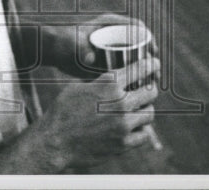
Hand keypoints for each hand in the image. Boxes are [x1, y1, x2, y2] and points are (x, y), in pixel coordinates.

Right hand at [30, 57, 160, 171]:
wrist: (54, 141)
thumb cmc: (63, 111)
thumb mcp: (80, 87)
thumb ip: (102, 82)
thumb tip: (118, 78)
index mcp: (109, 84)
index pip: (140, 69)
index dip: (151, 65)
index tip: (155, 64)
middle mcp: (119, 103)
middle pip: (150, 92)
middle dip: (150, 89)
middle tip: (147, 91)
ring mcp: (123, 125)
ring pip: (149, 114)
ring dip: (145, 111)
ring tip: (138, 111)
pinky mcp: (122, 144)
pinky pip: (143, 135)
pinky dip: (141, 130)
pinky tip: (134, 128)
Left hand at [44, 14, 155, 77]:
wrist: (51, 50)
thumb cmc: (62, 42)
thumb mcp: (72, 44)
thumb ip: (80, 49)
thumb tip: (89, 59)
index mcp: (109, 24)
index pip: (136, 28)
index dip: (148, 39)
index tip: (154, 53)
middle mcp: (113, 35)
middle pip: (139, 45)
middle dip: (149, 60)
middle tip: (155, 75)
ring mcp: (111, 48)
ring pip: (134, 59)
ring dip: (143, 70)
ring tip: (149, 85)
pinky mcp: (107, 61)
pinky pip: (125, 68)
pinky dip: (132, 77)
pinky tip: (136, 90)